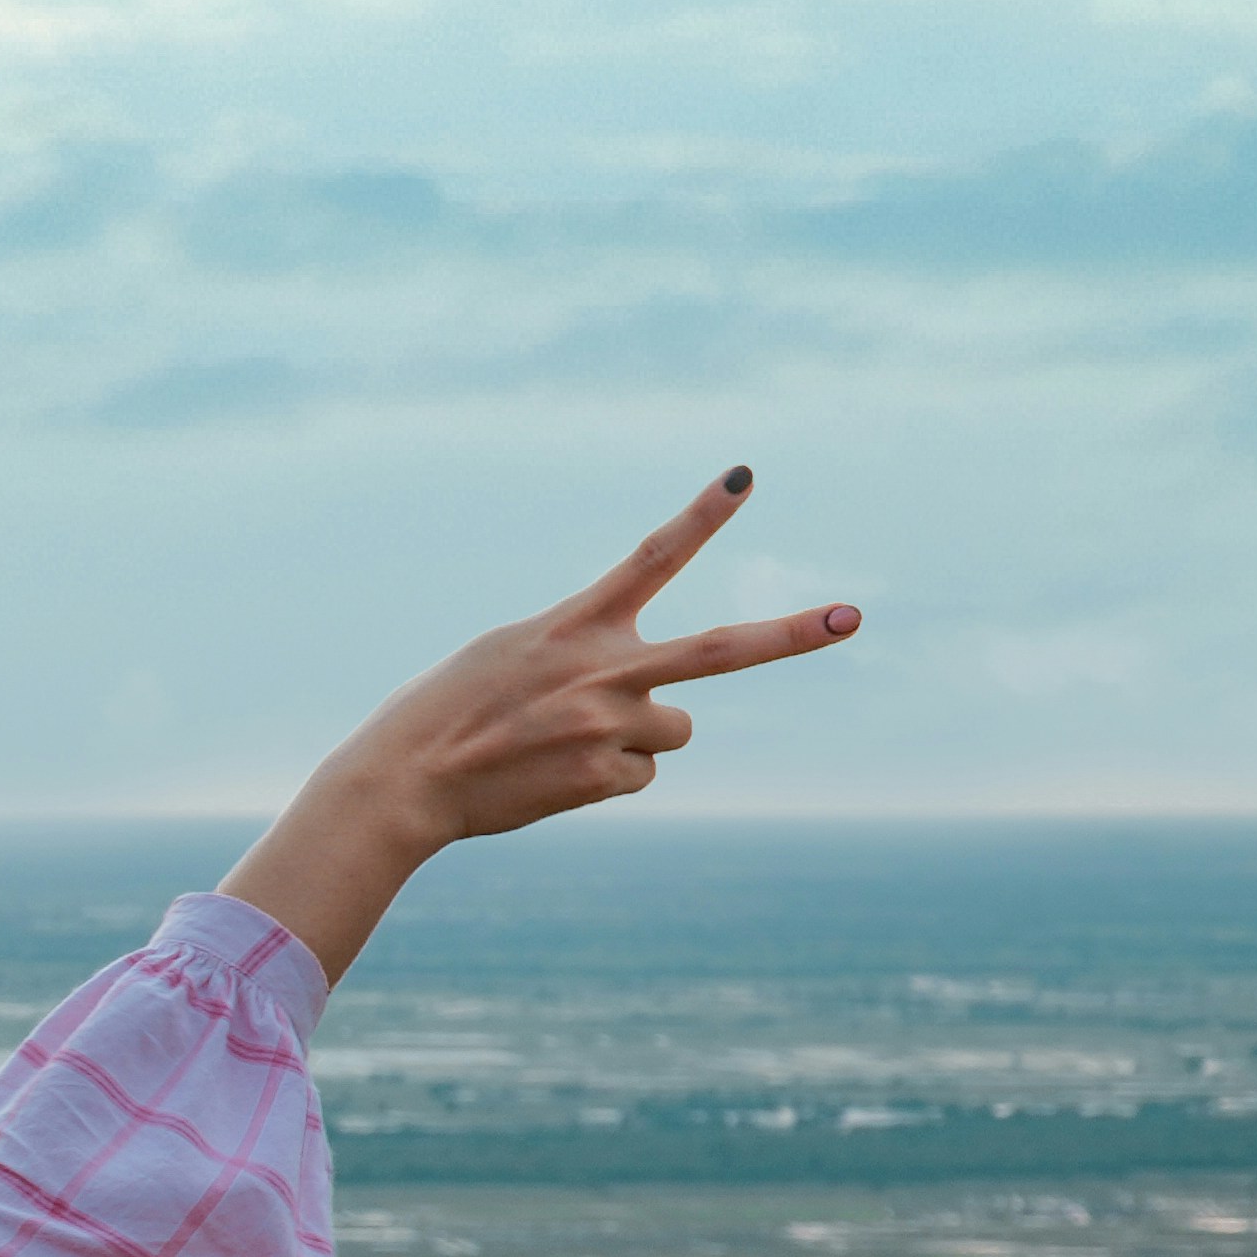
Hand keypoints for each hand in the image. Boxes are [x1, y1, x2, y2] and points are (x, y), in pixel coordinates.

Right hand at [223, 466, 862, 981]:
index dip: (701, 516)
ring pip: (676, 730)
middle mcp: (602, 669)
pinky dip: (607, 777)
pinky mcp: (607, 776)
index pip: (651, 558)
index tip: (743, 477)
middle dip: (794, 634)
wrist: (404, 780)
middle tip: (852, 616)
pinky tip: (555, 776)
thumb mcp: (508, 654)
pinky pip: (642, 775)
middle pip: (720, 652)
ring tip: (566, 743)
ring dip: (638, 738)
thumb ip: (582, 654)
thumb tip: (656, 699)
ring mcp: (610, 725)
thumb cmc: (445, 712)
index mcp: (573, 625)